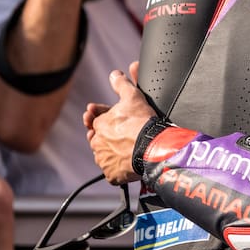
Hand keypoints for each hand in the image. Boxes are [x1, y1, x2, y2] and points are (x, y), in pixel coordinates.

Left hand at [85, 61, 156, 183]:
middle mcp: (97, 144)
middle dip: (109, 138)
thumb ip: (121, 84)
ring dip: (113, 154)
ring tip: (127, 151)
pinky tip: (128, 164)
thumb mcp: (133, 96)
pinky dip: (119, 170)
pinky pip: (113, 173)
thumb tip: (114, 74)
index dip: (108, 120)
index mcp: (100, 125)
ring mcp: (104, 161)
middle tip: (124, 137)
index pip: (98, 122)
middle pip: (100, 140)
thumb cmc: (141, 122)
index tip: (119, 123)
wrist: (152, 147)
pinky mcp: (112, 175)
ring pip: (105, 157)